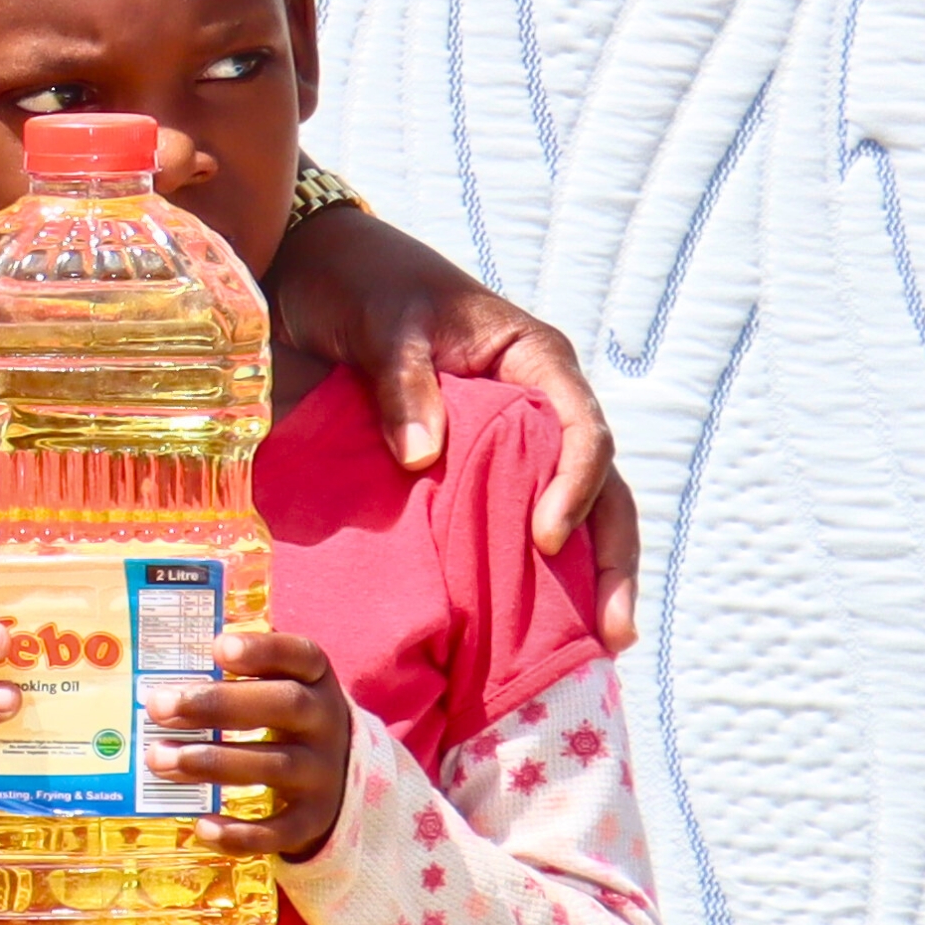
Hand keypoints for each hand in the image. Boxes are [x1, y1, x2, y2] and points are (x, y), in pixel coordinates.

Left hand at [151, 628, 351, 859]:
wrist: (338, 779)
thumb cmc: (284, 717)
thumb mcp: (276, 684)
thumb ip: (236, 672)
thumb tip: (164, 664)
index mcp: (314, 679)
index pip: (300, 654)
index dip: (262, 650)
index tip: (217, 648)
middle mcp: (325, 723)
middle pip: (283, 705)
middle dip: (217, 705)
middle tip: (159, 707)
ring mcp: (322, 773)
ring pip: (272, 767)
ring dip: (210, 763)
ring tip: (157, 759)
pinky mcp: (313, 819)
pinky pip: (279, 830)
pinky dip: (240, 833)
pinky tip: (200, 825)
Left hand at [264, 207, 641, 648]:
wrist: (310, 274)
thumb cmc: (358, 282)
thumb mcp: (383, 319)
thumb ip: (403, 378)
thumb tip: (422, 457)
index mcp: (534, 360)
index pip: (581, 429)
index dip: (577, 487)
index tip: (548, 539)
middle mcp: (536, 406)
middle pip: (599, 487)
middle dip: (612, 559)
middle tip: (614, 632)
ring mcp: (507, 444)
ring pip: (569, 514)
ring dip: (585, 580)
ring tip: (596, 649)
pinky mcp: (466, 473)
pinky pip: (504, 523)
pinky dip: (522, 573)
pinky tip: (525, 628)